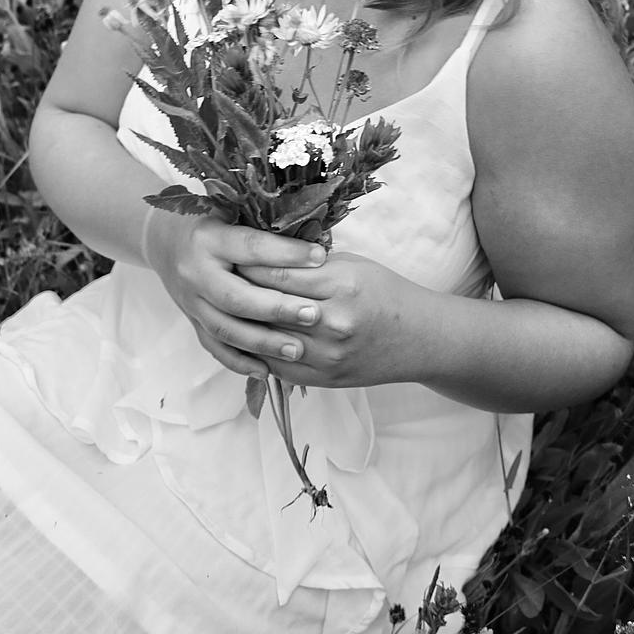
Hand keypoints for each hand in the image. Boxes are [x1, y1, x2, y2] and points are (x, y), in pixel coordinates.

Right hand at [143, 212, 327, 376]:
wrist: (166, 241)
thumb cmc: (213, 223)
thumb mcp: (233, 213)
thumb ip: (266, 228)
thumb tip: (314, 245)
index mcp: (209, 238)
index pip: (251, 247)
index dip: (286, 254)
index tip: (320, 258)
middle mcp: (195, 272)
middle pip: (237, 297)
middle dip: (277, 308)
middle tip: (314, 315)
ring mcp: (191, 301)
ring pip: (225, 328)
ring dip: (263, 343)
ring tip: (297, 350)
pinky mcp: (192, 321)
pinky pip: (214, 347)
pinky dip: (239, 362)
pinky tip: (266, 371)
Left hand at [237, 251, 419, 388]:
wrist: (419, 339)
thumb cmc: (386, 293)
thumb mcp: (352, 265)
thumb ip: (309, 263)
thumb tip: (264, 253)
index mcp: (340, 285)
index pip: (277, 273)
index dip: (246, 264)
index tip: (227, 255)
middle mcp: (332, 322)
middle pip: (267, 306)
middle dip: (237, 292)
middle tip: (215, 278)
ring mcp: (326, 356)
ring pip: (266, 339)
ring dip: (242, 323)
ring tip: (221, 306)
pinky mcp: (323, 379)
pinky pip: (277, 366)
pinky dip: (256, 351)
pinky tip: (242, 337)